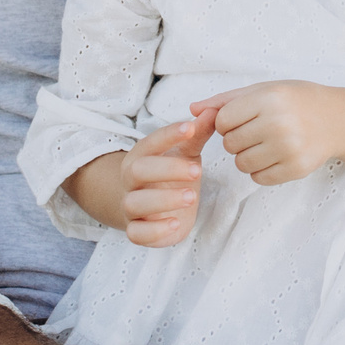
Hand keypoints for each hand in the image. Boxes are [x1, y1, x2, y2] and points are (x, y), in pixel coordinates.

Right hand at [123, 111, 215, 247]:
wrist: (149, 208)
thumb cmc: (169, 174)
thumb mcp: (185, 152)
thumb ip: (197, 133)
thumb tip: (213, 110)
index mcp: (141, 156)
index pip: (149, 142)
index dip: (168, 135)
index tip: (190, 128)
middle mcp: (131, 181)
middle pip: (137, 171)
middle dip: (166, 169)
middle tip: (197, 171)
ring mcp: (131, 206)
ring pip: (135, 203)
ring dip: (163, 200)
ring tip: (192, 197)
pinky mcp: (137, 231)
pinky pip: (136, 234)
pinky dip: (154, 231)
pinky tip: (176, 223)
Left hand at [198, 82, 344, 185]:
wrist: (338, 119)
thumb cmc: (297, 100)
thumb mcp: (264, 90)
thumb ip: (226, 100)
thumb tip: (192, 111)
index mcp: (269, 99)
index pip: (222, 121)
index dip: (227, 122)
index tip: (244, 118)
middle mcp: (279, 123)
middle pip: (230, 144)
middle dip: (237, 140)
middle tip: (257, 131)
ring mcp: (289, 148)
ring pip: (241, 164)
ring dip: (246, 157)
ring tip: (265, 144)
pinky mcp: (296, 168)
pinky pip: (259, 178)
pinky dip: (261, 170)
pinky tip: (275, 156)